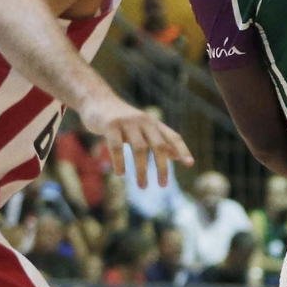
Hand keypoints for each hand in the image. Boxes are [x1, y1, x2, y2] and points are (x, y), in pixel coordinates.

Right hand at [80, 96, 194, 187]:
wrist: (96, 100)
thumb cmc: (123, 120)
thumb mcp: (143, 128)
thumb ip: (159, 140)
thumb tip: (176, 156)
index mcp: (153, 124)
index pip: (173, 137)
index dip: (182, 149)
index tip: (190, 164)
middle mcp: (144, 121)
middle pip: (159, 145)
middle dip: (162, 167)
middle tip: (163, 185)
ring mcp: (127, 122)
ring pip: (139, 148)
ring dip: (142, 170)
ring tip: (143, 186)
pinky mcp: (110, 125)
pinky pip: (116, 146)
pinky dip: (119, 162)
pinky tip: (120, 174)